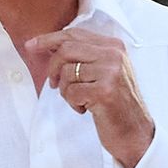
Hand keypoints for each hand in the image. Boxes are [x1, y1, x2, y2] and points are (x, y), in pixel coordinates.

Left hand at [26, 27, 155, 167]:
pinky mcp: (105, 91)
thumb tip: (47, 45)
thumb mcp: (104, 73)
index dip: (49, 39)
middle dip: (53, 68)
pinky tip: (87, 109)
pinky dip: (73, 103)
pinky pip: (71, 92)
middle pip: (66, 49)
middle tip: (52, 84)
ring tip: (80, 100)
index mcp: (114, 46)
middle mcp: (114, 55)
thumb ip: (83, 56)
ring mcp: (111, 72)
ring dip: (66, 91)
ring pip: (67, 72)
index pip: (74, 34)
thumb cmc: (115, 104)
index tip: (30, 45)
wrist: (136, 132)